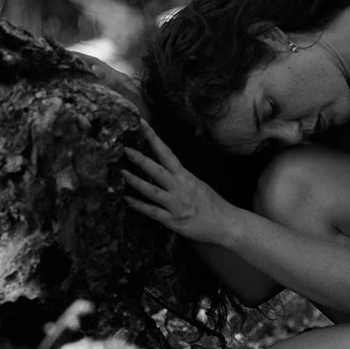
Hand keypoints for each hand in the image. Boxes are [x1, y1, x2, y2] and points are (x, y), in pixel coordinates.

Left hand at [123, 120, 233, 242]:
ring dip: (135, 181)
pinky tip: (126, 199)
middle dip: (140, 158)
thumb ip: (181, 178)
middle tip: (124, 148)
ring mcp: (176, 205)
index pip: (167, 153)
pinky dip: (139, 205)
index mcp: (186, 177)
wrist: (228, 224)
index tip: (142, 124)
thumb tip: (165, 169)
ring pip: (152, 191)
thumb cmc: (214, 205)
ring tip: (121, 172)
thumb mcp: (198, 185)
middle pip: (157, 169)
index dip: (153, 138)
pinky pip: (153, 212)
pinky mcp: (173, 221)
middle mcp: (180, 188)